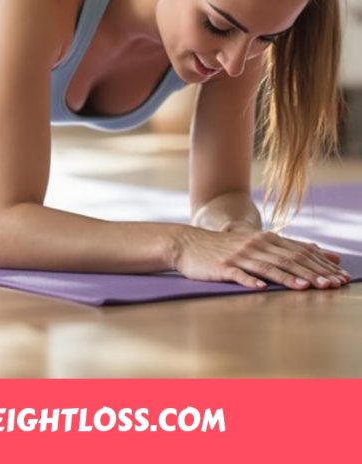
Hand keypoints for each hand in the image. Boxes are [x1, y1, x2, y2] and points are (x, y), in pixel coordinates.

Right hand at [175, 226, 350, 289]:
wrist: (188, 244)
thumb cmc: (224, 247)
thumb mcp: (254, 242)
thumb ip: (284, 247)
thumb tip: (317, 251)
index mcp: (265, 239)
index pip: (299, 251)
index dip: (321, 264)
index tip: (340, 276)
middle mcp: (255, 245)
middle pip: (289, 259)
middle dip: (313, 272)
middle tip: (332, 285)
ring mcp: (239, 256)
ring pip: (269, 268)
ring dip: (289, 278)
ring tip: (306, 288)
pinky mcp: (223, 267)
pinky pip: (239, 275)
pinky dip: (251, 281)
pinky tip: (262, 289)